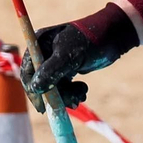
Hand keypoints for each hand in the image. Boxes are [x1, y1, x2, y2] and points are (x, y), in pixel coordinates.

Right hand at [20, 2, 138, 108]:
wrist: (114, 36)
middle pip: (40, 82)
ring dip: (66, 96)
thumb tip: (34, 88)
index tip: (43, 107)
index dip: (33, 90)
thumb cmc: (91, 40)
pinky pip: (64, 87)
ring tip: (82, 94)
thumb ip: (50, 71)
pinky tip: (83, 91)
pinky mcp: (67, 69)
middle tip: (70, 104)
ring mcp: (56, 62)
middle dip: (55, 96)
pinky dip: (73, 92)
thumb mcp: (69, 55)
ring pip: (53, 88)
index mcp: (39, 44)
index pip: (28, 72)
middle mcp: (44, 53)